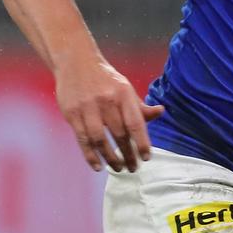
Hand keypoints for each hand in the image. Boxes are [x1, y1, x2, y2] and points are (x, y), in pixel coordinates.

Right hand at [54, 55, 163, 171]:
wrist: (76, 63)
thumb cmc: (106, 80)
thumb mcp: (126, 88)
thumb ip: (140, 106)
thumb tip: (160, 112)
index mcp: (123, 94)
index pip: (135, 123)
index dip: (142, 142)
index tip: (146, 157)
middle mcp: (106, 101)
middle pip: (119, 134)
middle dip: (127, 154)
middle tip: (133, 168)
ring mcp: (87, 108)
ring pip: (100, 140)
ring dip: (110, 158)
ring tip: (119, 168)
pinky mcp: (71, 114)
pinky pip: (82, 139)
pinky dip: (90, 155)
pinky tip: (98, 166)